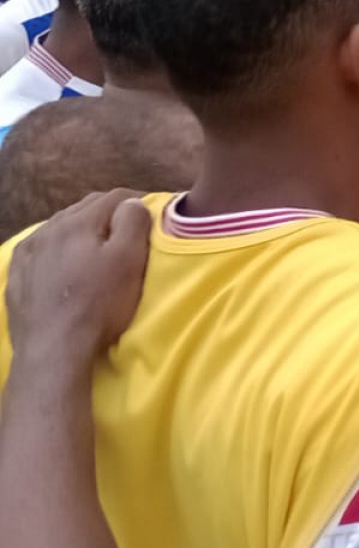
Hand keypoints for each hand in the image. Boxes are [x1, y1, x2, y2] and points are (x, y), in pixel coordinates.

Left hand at [6, 191, 150, 364]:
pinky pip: (39, 248)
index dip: (138, 200)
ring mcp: (27, 253)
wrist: (53, 350)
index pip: (113, 197)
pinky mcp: (16, 275)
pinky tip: (62, 261)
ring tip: (97, 245)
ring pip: (60, 226)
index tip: (154, 212)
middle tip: (129, 228)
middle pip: (84, 208)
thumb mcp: (129, 260)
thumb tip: (132, 203)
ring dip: (81, 229)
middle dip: (109, 212)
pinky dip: (56, 247)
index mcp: (77, 223)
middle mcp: (48, 230)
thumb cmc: (98, 305)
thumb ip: (133, 222)